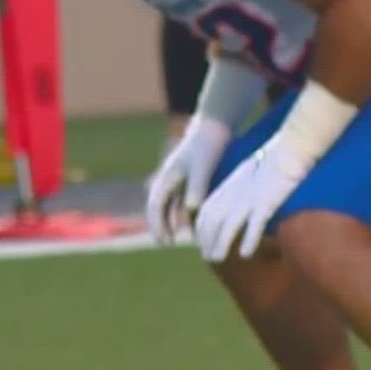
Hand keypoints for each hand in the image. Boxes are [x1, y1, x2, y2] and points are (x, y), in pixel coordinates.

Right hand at [146, 117, 233, 244]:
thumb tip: (190, 209)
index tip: (163, 240)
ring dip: (170, 221)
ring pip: (168, 204)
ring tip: (176, 238)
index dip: (158, 224)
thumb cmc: (208, 146)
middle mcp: (168, 178)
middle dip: (159, 225)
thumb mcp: (203, 167)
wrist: (215, 126)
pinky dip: (181, 213)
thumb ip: (197, 187)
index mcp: (167, 176)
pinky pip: (180, 200)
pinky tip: (191, 224)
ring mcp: (177, 178)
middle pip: (158, 206)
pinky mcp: (188, 178)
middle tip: (165, 243)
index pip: (156, 205)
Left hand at [194, 137, 309, 261]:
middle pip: (213, 220)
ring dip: (220, 243)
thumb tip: (231, 211)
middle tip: (207, 257)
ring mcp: (249, 199)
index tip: (202, 244)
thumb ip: (237, 193)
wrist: (287, 151)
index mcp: (228, 187)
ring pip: (228, 224)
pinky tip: (245, 253)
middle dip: (207, 239)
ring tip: (217, 258)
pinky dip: (248, 239)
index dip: (201, 230)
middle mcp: (234, 194)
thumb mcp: (246, 178)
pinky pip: (255, 224)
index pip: (206, 212)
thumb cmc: (270, 164)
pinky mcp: (266, 202)